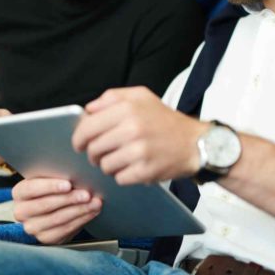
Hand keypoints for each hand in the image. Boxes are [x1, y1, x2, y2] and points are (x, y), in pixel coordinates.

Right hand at [12, 178, 101, 243]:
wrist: (48, 210)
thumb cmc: (50, 188)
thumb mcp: (47, 179)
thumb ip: (55, 175)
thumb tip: (75, 172)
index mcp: (20, 193)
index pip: (32, 189)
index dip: (50, 186)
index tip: (68, 184)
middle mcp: (22, 212)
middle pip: (46, 205)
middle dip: (70, 199)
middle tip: (87, 194)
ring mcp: (32, 227)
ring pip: (58, 219)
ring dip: (80, 210)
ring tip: (94, 202)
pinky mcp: (45, 239)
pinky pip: (65, 229)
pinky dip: (81, 220)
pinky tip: (91, 212)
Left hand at [73, 86, 208, 184]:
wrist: (195, 142)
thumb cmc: (164, 119)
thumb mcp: (140, 96)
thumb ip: (111, 98)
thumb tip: (87, 110)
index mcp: (127, 108)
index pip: (87, 127)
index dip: (79, 138)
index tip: (80, 143)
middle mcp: (132, 128)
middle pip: (93, 148)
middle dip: (93, 153)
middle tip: (100, 153)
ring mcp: (139, 151)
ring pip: (104, 165)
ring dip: (108, 165)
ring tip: (120, 159)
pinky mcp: (146, 171)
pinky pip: (119, 178)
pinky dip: (122, 175)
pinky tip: (132, 167)